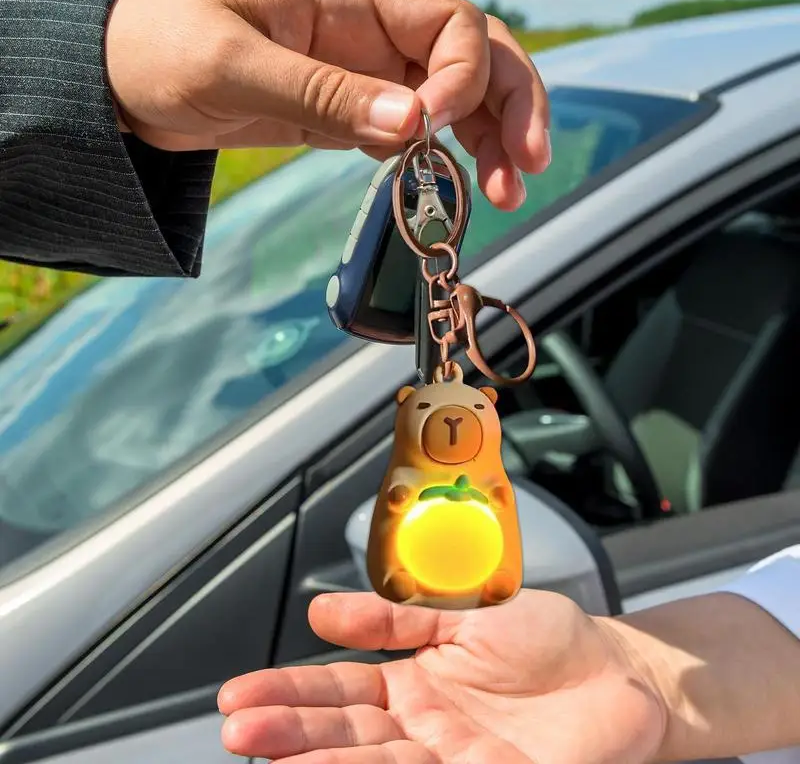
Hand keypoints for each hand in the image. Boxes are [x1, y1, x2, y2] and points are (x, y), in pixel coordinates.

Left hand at [105, 0, 550, 210]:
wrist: (125, 78)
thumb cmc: (161, 46)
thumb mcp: (233, 63)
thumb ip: (322, 91)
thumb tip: (412, 125)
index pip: (448, 25)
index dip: (460, 77)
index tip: (430, 129)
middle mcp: (371, 32)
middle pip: (475, 56)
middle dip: (511, 106)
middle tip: (526, 167)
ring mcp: (365, 75)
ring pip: (456, 98)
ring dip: (491, 139)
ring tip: (505, 191)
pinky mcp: (350, 113)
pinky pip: (417, 131)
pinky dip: (445, 158)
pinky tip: (451, 186)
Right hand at [217, 590, 666, 763]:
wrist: (618, 673)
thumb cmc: (547, 638)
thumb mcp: (462, 610)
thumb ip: (395, 616)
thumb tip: (323, 613)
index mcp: (414, 681)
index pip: (338, 689)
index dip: (289, 693)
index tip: (240, 697)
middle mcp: (424, 729)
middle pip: (345, 733)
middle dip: (289, 732)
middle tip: (239, 733)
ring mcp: (453, 760)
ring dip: (324, 759)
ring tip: (272, 757)